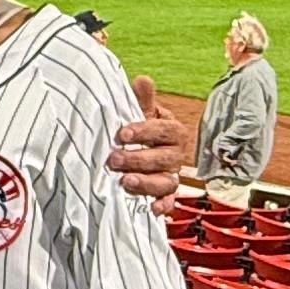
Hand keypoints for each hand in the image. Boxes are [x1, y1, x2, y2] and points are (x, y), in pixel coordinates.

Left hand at [111, 76, 186, 201]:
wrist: (134, 150)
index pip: (165, 130)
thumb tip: (142, 80)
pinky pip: (169, 202)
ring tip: (125, 182)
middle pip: (164, 159)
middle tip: (114, 159)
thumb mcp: (138, 112)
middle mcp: (175, 155)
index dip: (146, 132)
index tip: (123, 134)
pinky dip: (163, 206)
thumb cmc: (137, 129)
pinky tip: (152, 208)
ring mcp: (171, 175)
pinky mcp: (165, 194)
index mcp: (172, 131)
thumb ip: (142, 100)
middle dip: (139, 159)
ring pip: (167, 182)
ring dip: (147, 183)